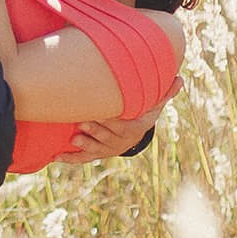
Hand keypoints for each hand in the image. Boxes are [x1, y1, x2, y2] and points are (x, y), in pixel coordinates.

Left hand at [64, 76, 181, 161]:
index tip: (103, 114)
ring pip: (96, 149)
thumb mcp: (154, 104)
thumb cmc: (142, 112)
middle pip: (108, 137)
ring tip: (74, 138)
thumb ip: (165, 93)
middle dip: (96, 131)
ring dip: (85, 145)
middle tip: (82, 123)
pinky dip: (70, 158)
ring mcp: (108, 149)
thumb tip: (180, 79)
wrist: (134, 133)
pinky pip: (83, 158)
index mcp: (134, 128)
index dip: (113, 123)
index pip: (124, 127)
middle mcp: (121, 141)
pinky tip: (56, 156)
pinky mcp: (96, 154)